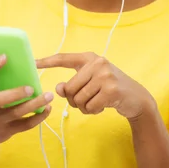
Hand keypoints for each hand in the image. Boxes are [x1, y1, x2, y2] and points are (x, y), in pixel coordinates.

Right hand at [0, 54, 53, 146]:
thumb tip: (19, 59)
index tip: (5, 56)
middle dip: (14, 94)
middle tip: (31, 88)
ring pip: (16, 113)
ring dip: (34, 104)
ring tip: (49, 95)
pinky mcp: (8, 131)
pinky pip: (25, 125)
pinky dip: (39, 117)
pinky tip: (48, 108)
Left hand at [36, 52, 154, 119]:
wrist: (136, 98)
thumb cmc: (109, 89)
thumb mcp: (90, 83)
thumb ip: (73, 84)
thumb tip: (58, 88)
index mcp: (90, 58)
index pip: (64, 58)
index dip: (47, 61)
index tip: (32, 62)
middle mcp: (97, 63)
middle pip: (69, 88)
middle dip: (74, 100)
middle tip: (87, 100)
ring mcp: (105, 75)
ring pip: (78, 99)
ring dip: (84, 107)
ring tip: (96, 102)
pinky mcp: (111, 90)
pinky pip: (88, 107)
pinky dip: (93, 111)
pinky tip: (103, 106)